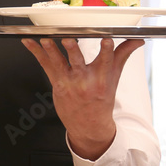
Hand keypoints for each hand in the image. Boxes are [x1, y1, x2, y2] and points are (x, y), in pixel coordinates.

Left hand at [21, 37, 144, 159]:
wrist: (89, 125)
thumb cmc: (101, 99)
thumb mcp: (115, 78)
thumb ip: (123, 55)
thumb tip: (137, 40)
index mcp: (102, 77)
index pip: (106, 61)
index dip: (106, 50)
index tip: (106, 39)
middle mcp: (85, 80)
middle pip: (78, 61)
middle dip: (73, 50)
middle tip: (68, 40)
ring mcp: (69, 82)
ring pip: (59, 63)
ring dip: (50, 50)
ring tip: (45, 39)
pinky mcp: (57, 83)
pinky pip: (45, 65)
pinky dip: (36, 52)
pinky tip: (28, 42)